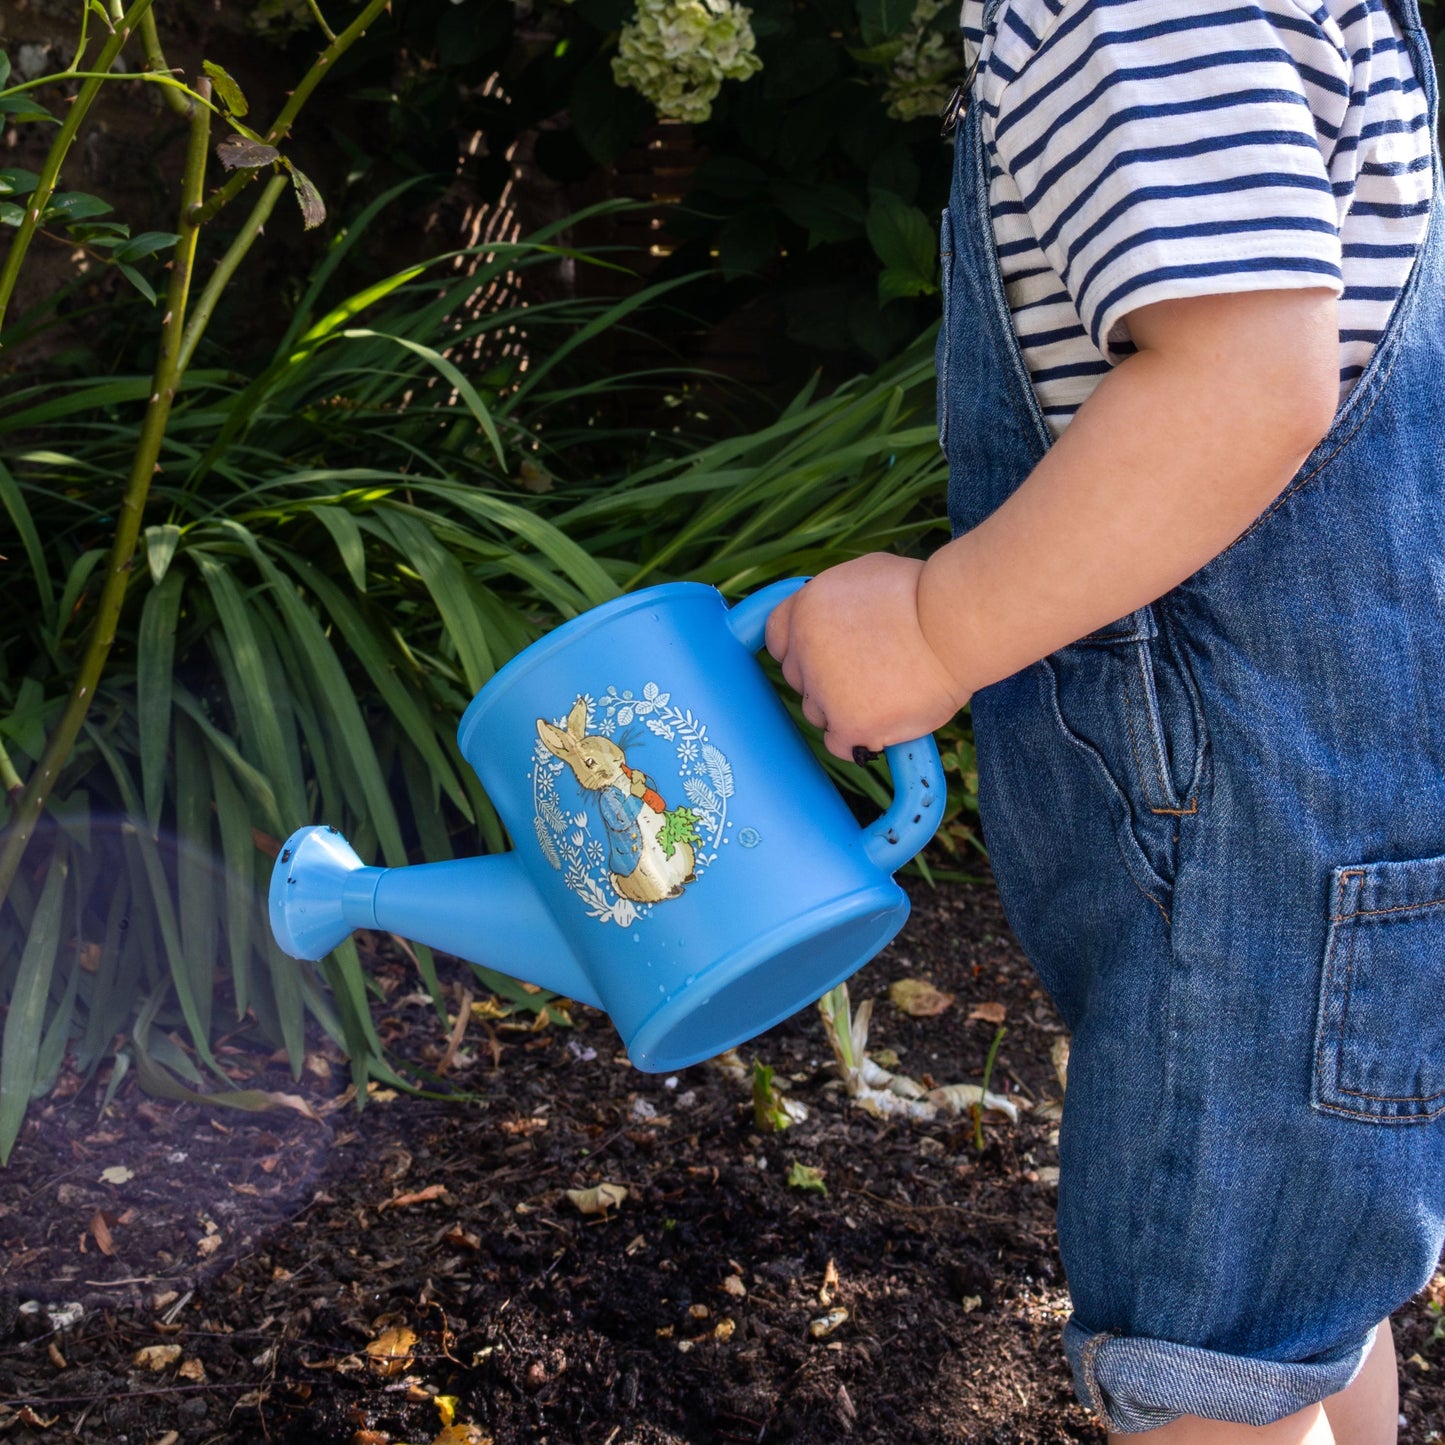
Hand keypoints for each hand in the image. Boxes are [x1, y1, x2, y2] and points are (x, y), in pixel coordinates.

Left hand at [764, 554, 971, 760]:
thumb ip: (834, 601)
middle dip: (826, 680)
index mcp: (805, 609)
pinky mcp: (849, 723)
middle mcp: (805, 649)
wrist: (956, 624)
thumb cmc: (923, 595)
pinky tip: (884, 723)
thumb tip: (829, 618)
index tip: (823, 658)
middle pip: (799, 679)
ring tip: (887, 692)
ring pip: (818, 713)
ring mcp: (824, 689)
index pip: (777, 639)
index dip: (801, 650)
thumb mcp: (864, 574)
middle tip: (870, 674)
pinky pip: (840, 745)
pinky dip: (860, 739)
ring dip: (844, 710)